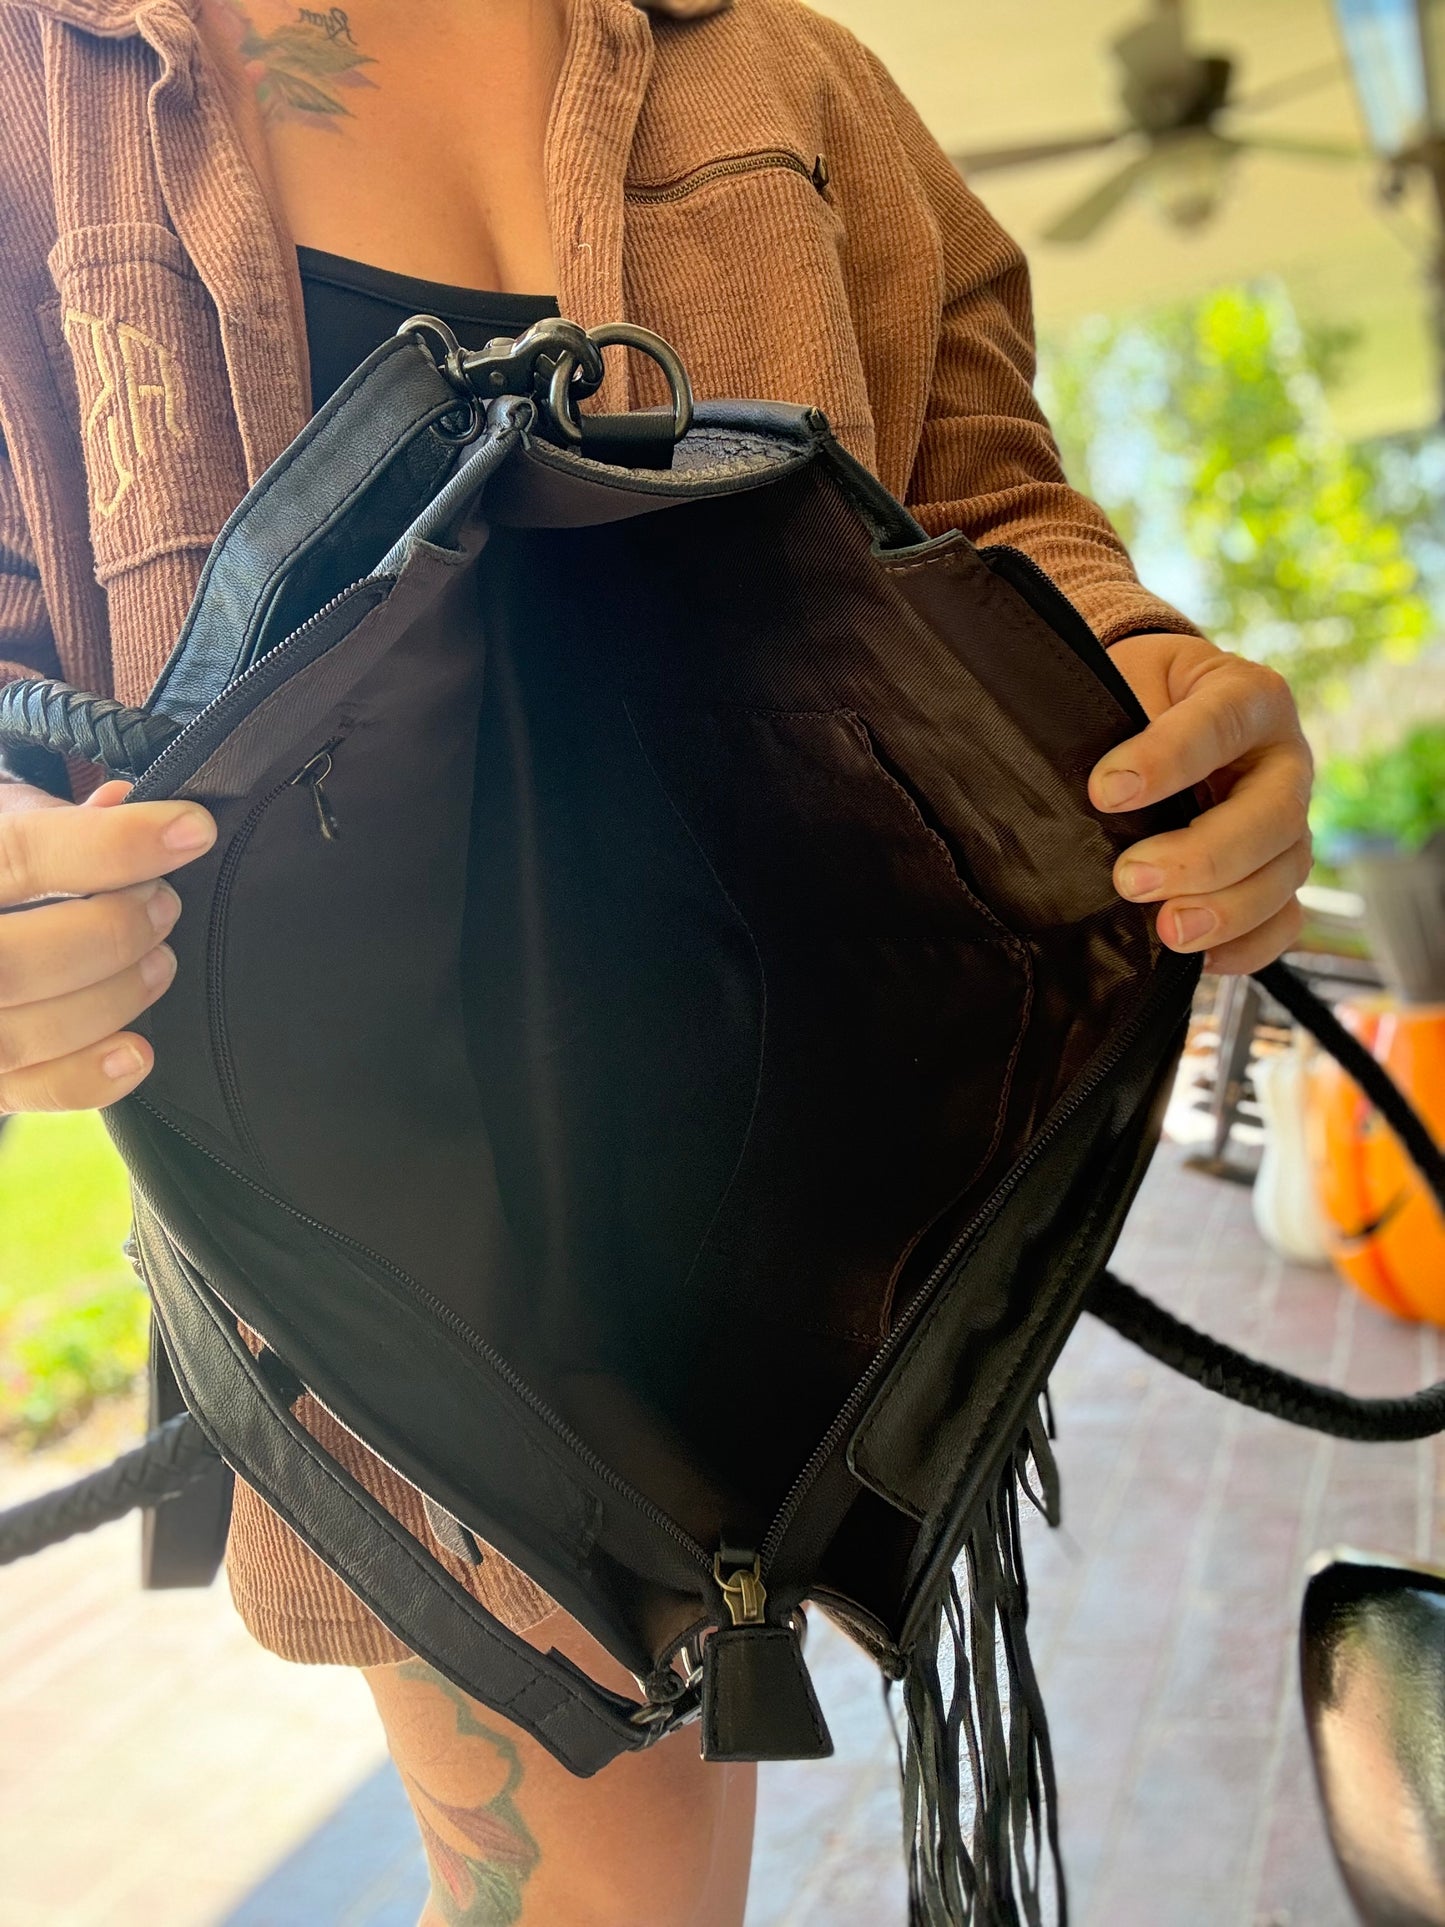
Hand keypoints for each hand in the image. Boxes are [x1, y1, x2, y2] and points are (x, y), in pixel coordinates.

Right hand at [0, 777, 215, 1111]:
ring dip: (111, 998)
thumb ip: (57, 820)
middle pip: (14, 963)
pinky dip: (91, 1077)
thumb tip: (123, 800)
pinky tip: (137, 1050)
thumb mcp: (3, 821)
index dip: (112, 844)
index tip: (191, 830)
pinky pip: (32, 1091)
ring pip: (23, 1034)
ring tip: (158, 963)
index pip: (20, 856)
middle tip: (163, 906)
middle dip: (110, 933)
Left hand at [1090, 633, 1312, 975]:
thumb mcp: (1125, 681)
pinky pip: (1285, 919)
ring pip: (1285, 872)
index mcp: (1250, 698)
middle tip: (1132, 878)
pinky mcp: (1277, 874)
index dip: (1169, 758)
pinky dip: (1249, 945)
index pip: (1223, 722)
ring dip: (1227, 909)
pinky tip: (1199, 957)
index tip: (1106, 792)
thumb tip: (1098, 792)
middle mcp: (1283, 760)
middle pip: (1273, 813)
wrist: (1151, 717)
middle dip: (1203, 855)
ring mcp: (1288, 821)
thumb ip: (1120, 718)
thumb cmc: (1134, 697)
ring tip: (1167, 930)